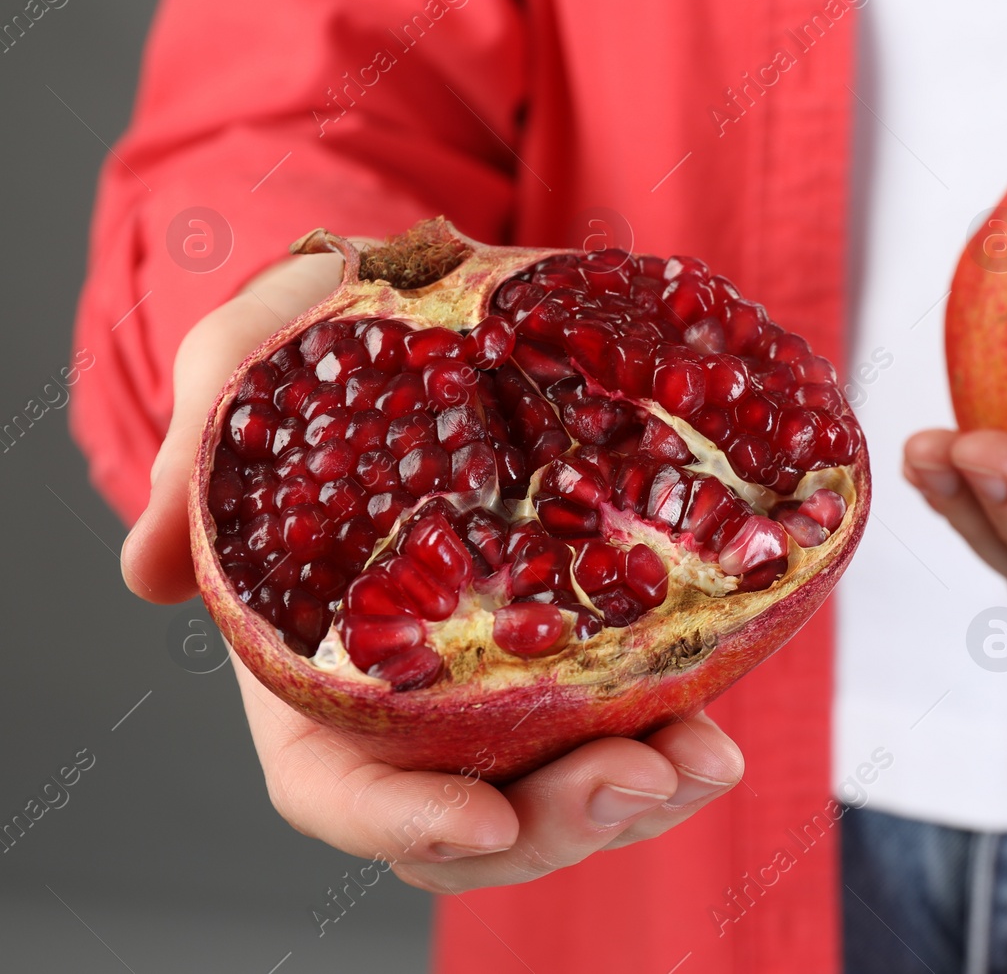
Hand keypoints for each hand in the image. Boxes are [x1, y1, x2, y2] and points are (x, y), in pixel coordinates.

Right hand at [121, 253, 742, 891]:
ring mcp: (507, 684)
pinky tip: (722, 715)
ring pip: (567, 790)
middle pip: (480, 821)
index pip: (342, 793)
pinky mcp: (588, 643)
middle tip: (634, 775)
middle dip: (559, 820)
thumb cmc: (316, 357)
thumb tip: (146, 567)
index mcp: (312, 675)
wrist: (416, 323)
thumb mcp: (239, 369)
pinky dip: (679, 727)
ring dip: (644, 792)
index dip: (405, 823)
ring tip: (705, 755)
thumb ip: (194, 447)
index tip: (484, 820)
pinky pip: (633, 717)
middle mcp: (415, 706)